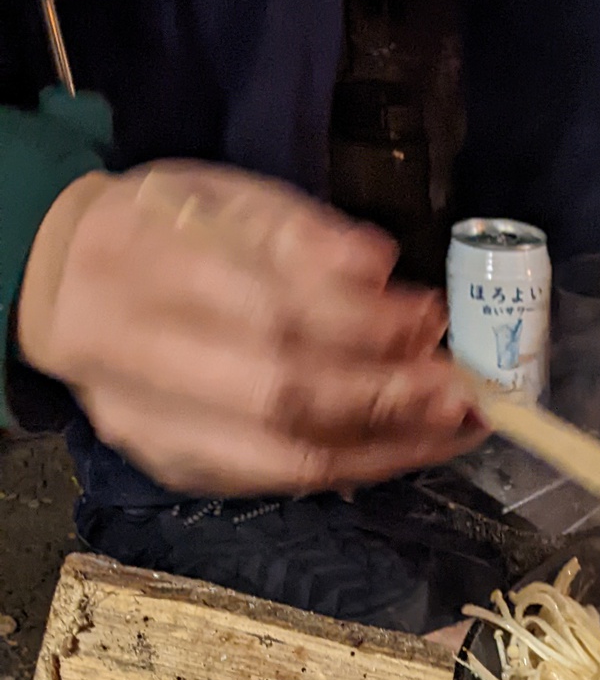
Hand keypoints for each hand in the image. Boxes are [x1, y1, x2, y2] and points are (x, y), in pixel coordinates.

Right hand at [16, 161, 481, 493]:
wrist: (60, 287)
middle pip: (279, 392)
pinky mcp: (176, 468)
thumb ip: (298, 232)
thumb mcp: (218, 198)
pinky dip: (353, 465)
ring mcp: (153, 426)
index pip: (267, 308)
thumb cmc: (158, 232)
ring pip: (284, 456)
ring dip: (386, 446)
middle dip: (384, 395)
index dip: (360, 321)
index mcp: (140, 263)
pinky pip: (280, 481)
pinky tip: (408, 448)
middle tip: (461, 389)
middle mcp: (136, 355)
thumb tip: (381, 267)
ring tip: (456, 427)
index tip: (429, 316)